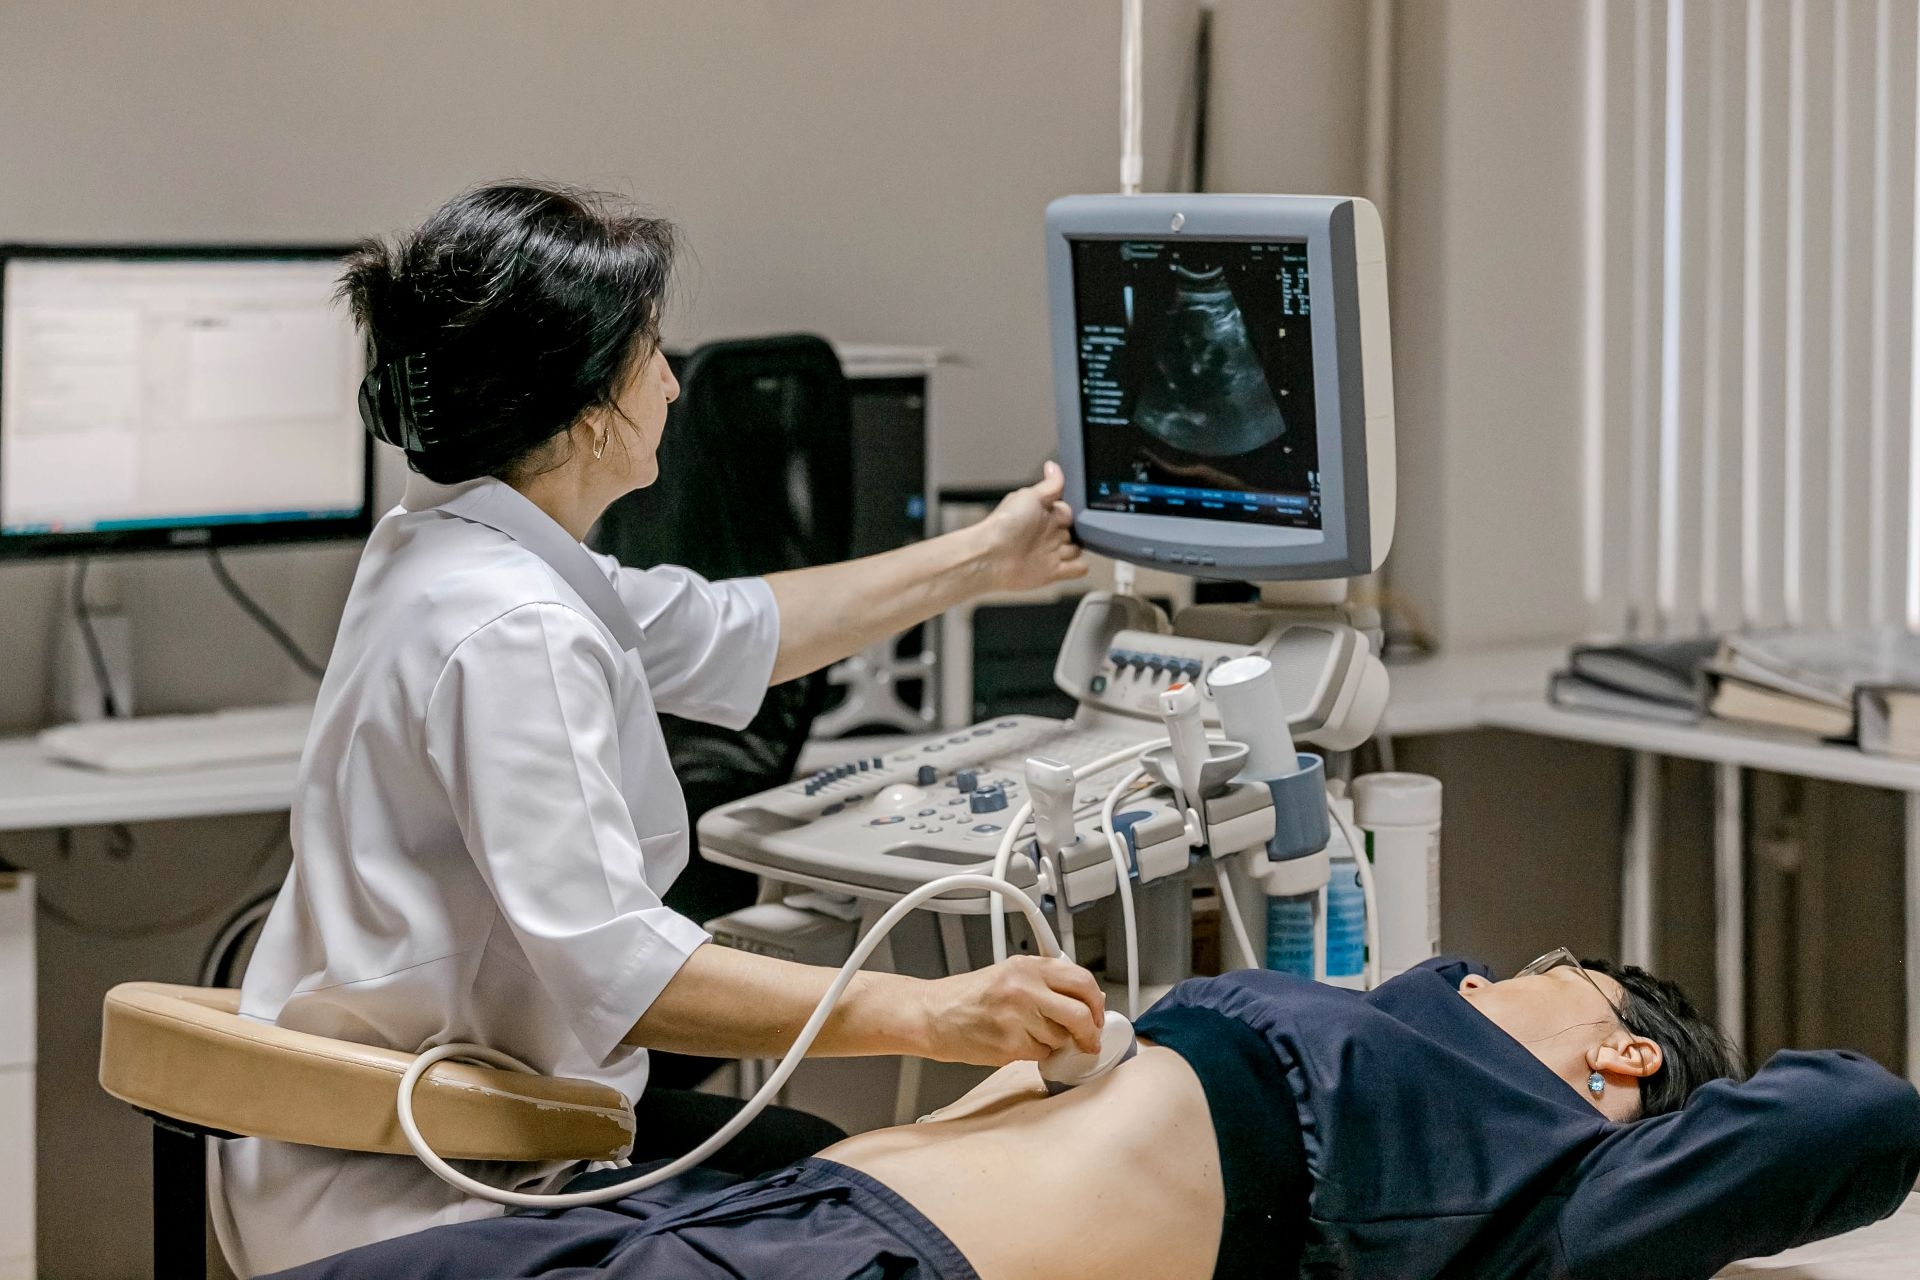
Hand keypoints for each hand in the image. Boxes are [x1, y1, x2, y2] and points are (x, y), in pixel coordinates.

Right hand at [910, 955, 1105, 1066]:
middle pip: (1080, 1014)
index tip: (1098, 1016)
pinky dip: (1035, 1055)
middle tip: (1089, 1042)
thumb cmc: (967, 997)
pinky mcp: (1009, 1045)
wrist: (931, 1015)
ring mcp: (1017, 1017)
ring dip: (1055, 1043)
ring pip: (1061, 1038)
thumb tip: (1087, 1001)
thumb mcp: (1010, 974)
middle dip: (1090, 1033)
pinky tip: (1016, 1044)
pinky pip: (1041, 1055)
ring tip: (1030, 1035)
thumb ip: (1047, 983)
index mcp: (1028, 966)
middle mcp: (1025, 988)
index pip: (1083, 981)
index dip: (1097, 1004)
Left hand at [980, 461, 1088, 592]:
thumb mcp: (1031, 496)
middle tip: (1077, 532)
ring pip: (1076, 550)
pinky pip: (1074, 570)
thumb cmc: (1005, 523)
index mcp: (1044, 514)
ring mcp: (1050, 553)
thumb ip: (1050, 485)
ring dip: (1077, 549)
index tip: (1076, 512)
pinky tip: (1076, 564)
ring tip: (1071, 547)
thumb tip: (1053, 466)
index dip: (1072, 512)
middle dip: (1078, 531)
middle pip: (1074, 531)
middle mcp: (1047, 533)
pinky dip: (1078, 568)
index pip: (1069, 511)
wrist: (991, 555)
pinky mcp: (1051, 572)